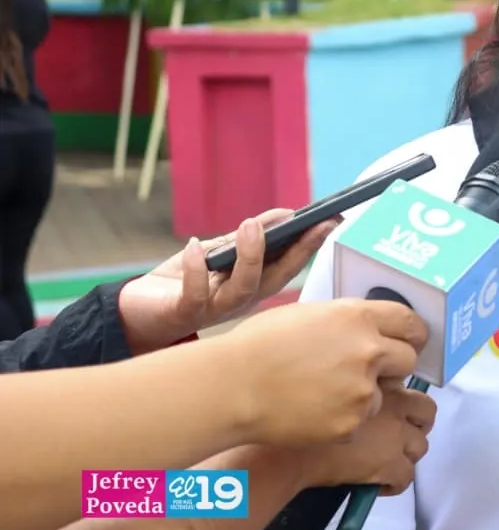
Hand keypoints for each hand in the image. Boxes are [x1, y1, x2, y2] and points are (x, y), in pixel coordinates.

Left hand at [117, 209, 337, 353]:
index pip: (290, 265)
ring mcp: (214, 310)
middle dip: (299, 251)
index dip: (312, 244)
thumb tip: (283, 214)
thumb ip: (245, 238)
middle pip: (278, 278)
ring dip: (251, 256)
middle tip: (313, 222)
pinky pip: (196, 295)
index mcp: (253, 285)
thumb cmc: (179, 283)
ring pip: (243, 288)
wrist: (136, 315)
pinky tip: (194, 245)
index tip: (331, 220)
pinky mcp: (183, 314)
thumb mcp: (215, 254)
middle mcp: (240, 301)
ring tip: (252, 225)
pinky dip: (196, 270)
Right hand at [218, 299, 428, 447]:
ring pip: (383, 395)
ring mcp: (363, 390)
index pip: (411, 322)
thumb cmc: (258, 346)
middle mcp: (369, 351)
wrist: (230, 387)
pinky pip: (360, 422)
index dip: (411, 334)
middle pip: (407, 360)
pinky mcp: (352, 423)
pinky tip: (313, 413)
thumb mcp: (309, 315)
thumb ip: (347, 322)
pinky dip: (343, 421)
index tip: (410, 342)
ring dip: (363, 397)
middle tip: (367, 372)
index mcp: (358, 317)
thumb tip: (367, 328)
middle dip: (392, 367)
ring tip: (322, 394)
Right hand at [306, 386, 436, 494]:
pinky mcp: (389, 465)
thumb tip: (371, 398)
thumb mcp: (338, 387)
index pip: (416, 391)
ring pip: (421, 448)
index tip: (397, 415)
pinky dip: (395, 484)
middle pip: (428, 414)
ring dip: (406, 454)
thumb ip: (362, 388)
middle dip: (418, 426)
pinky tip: (377, 485)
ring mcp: (396, 436)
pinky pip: (406, 478)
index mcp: (384, 384)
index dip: (410, 405)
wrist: (290, 449)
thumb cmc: (302, 414)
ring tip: (386, 461)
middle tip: (399, 438)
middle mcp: (396, 405)